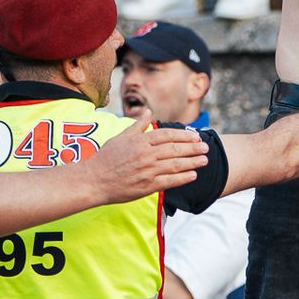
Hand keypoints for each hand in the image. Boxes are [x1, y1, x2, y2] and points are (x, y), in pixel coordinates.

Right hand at [92, 108, 209, 196]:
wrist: (93, 181)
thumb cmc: (105, 158)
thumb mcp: (120, 137)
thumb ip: (137, 126)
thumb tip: (148, 112)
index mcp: (140, 141)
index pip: (167, 135)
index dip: (183, 135)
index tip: (195, 136)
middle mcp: (146, 155)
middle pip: (175, 149)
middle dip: (193, 148)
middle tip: (206, 147)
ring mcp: (147, 171)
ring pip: (176, 165)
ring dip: (193, 162)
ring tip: (204, 160)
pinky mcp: (147, 186)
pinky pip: (169, 181)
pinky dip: (183, 178)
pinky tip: (193, 174)